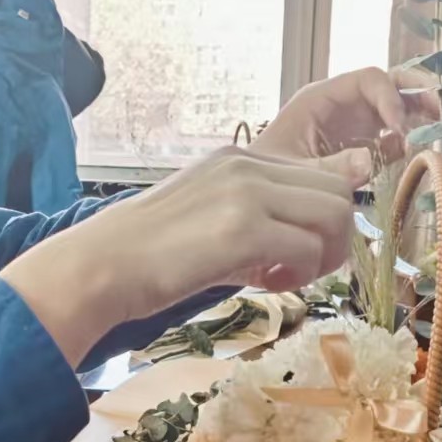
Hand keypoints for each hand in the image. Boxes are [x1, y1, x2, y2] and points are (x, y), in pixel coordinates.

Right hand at [3, 149, 354, 364]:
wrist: (103, 265)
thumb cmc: (151, 252)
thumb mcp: (213, 217)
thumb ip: (261, 213)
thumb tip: (314, 230)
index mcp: (239, 157)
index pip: (321, 172)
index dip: (323, 218)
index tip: (299, 249)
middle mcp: (247, 164)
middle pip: (338, 191)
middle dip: (334, 239)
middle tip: (300, 270)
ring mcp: (246, 192)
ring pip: (334, 215)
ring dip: (321, 257)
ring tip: (283, 277)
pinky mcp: (243, 228)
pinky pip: (308, 248)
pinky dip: (299, 276)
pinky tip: (265, 284)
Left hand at [252, 67, 441, 165]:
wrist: (254, 197)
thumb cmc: (262, 175)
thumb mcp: (291, 170)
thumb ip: (329, 166)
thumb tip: (370, 158)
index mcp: (321, 98)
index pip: (369, 79)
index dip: (391, 97)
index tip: (400, 128)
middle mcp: (341, 106)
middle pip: (387, 83)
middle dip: (415, 91)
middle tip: (437, 113)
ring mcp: (352, 125)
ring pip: (393, 106)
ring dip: (416, 112)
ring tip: (435, 127)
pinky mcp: (358, 147)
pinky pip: (388, 136)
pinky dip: (403, 140)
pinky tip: (406, 153)